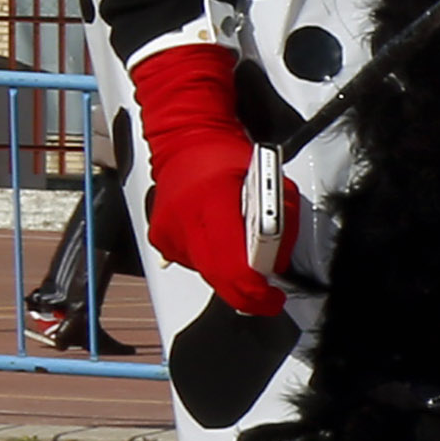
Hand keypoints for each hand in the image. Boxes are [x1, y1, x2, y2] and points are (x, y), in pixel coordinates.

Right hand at [125, 35, 284, 314]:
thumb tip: (276, 264)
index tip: (272, 298)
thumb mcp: (272, 183)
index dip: (255, 292)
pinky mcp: (160, 239)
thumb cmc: (231, 159)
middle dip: (247, 294)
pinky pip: (193, 263)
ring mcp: (168, 232)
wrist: (185, 142)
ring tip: (241, 249)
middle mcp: (184, 221)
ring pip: (207, 274)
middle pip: (218, 279)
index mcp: (214, 203)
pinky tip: (219, 240)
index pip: (233, 266)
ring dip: (230, 273)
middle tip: (266, 295)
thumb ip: (279, 222)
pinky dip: (212, 260)